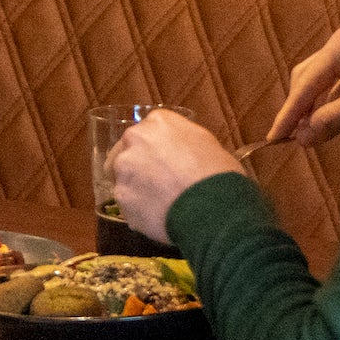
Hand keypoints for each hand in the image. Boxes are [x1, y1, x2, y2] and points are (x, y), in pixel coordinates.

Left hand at [105, 110, 243, 243]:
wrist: (211, 209)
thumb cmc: (218, 175)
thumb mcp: (209, 145)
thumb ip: (184, 141)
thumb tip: (181, 150)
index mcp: (158, 122)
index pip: (148, 131)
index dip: (155, 149)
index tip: (163, 162)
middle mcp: (134, 139)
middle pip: (128, 151)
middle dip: (139, 166)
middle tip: (157, 183)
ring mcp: (124, 169)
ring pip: (124, 178)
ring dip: (137, 189)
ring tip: (159, 204)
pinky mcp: (121, 197)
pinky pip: (127, 203)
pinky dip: (138, 211)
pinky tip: (158, 218)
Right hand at [267, 26, 339, 147]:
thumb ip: (331, 120)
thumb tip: (301, 139)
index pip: (305, 84)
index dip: (289, 113)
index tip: (274, 138)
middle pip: (309, 81)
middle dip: (305, 111)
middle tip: (298, 139)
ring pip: (327, 88)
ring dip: (326, 112)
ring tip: (328, 135)